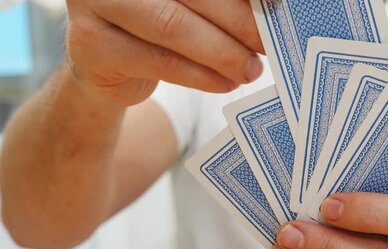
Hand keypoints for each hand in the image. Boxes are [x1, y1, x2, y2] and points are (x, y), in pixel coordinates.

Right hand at [65, 0, 263, 105]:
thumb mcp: (190, 6)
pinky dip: (201, 76)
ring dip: (222, 53)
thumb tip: (271, 8)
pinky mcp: (92, 45)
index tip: (277, 6)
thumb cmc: (156, 27)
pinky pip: (160, 61)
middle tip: (268, 44)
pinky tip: (226, 83)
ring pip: (173, 27)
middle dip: (238, 21)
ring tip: (251, 70)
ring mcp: (95, 4)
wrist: (105, 65)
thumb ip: (220, 4)